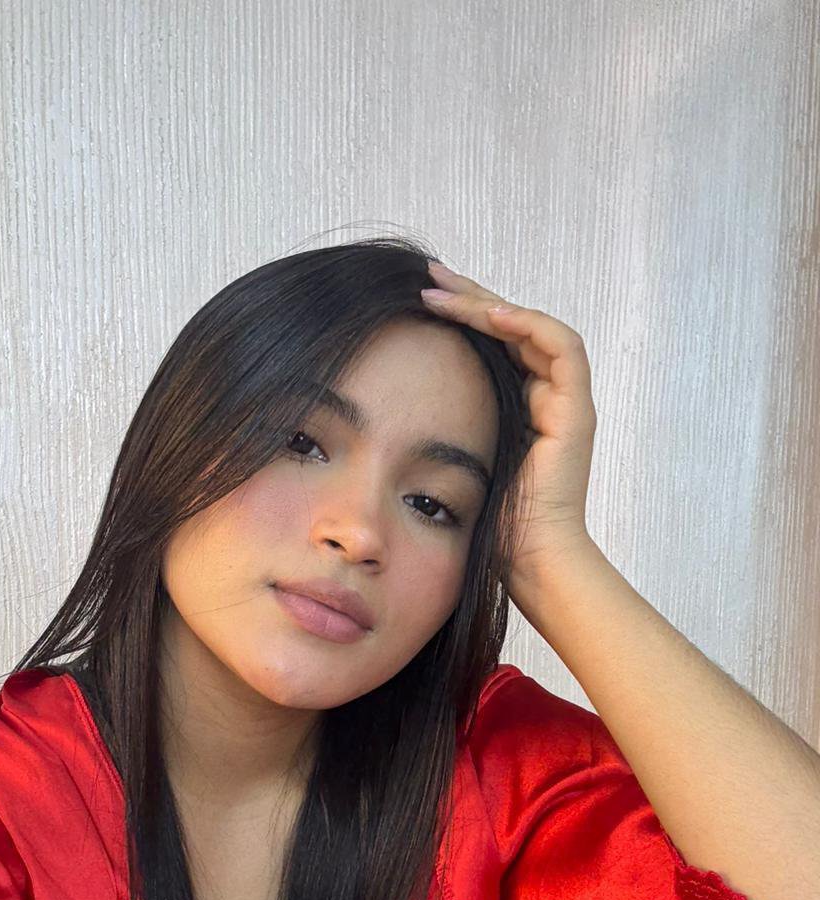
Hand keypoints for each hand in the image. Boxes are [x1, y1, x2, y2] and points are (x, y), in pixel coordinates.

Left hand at [421, 260, 597, 586]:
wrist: (527, 562)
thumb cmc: (487, 528)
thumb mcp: (450, 463)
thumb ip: (437, 428)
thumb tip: (383, 404)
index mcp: (518, 411)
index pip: (493, 346)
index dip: (460, 318)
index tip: (416, 300)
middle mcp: (546, 400)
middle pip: (512, 328)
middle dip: (469, 298)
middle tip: (427, 275)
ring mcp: (566, 404)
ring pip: (534, 327)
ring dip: (489, 304)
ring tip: (443, 290)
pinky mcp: (578, 410)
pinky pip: (560, 346)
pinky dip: (525, 325)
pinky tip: (486, 315)